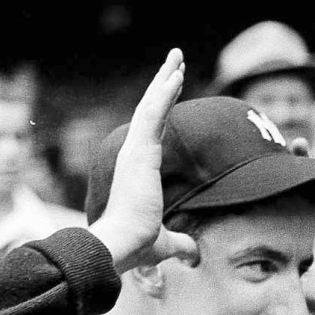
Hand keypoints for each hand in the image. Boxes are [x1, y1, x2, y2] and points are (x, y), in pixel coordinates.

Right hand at [91, 49, 198, 272]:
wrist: (121, 246)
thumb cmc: (136, 245)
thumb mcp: (165, 243)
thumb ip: (181, 244)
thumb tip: (194, 256)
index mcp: (138, 169)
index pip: (153, 130)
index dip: (162, 107)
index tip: (171, 87)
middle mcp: (133, 155)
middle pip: (151, 110)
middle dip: (163, 83)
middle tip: (175, 60)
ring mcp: (135, 151)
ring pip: (152, 106)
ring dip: (165, 80)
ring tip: (178, 57)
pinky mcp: (140, 152)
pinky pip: (154, 114)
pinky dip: (164, 93)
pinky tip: (176, 74)